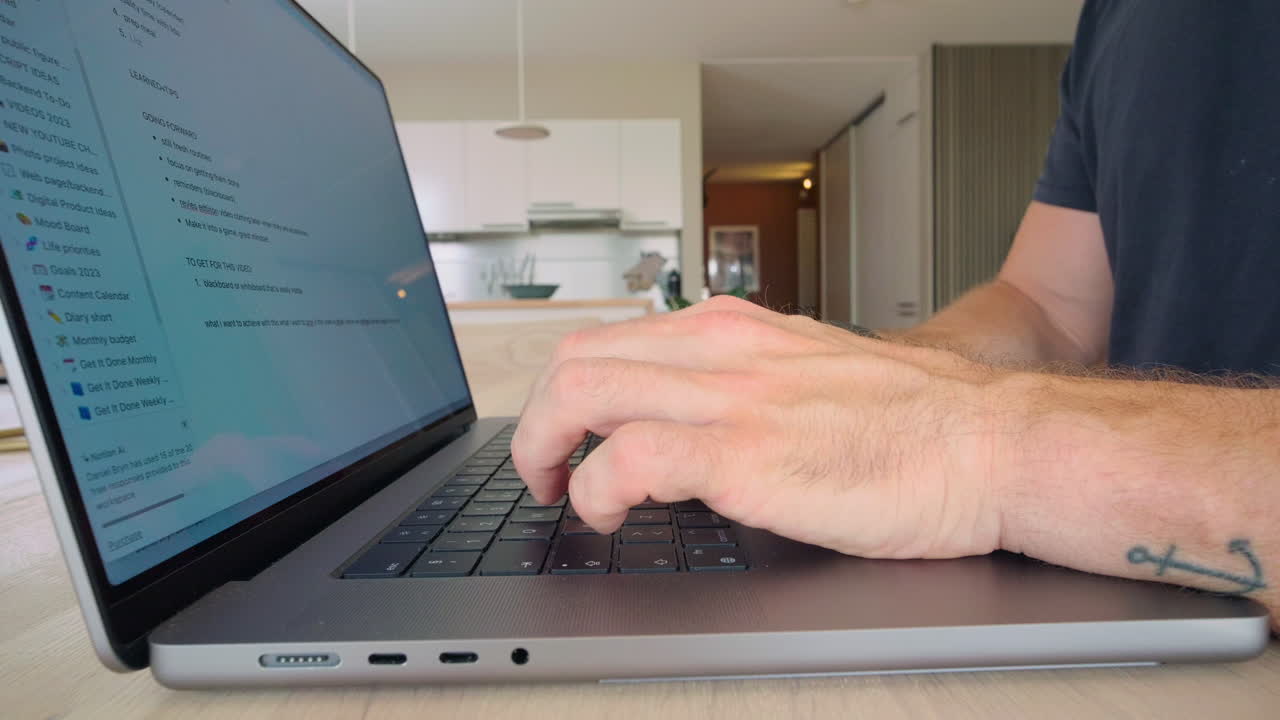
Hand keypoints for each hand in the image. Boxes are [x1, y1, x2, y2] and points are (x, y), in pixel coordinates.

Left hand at [512, 296, 1008, 558]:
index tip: (563, 437)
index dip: (565, 393)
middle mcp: (722, 349)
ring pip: (582, 394)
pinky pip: (628, 460)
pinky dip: (595, 491)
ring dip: (546, 452)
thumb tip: (695, 425)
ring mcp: (730, 398)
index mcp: (735, 330)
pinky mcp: (745, 454)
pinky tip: (611, 517)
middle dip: (537, 419)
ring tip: (562, 497)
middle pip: (576, 359)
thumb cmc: (917, 422)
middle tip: (545, 470)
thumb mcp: (812, 377)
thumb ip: (747, 386)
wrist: (990, 443)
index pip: (610, 339)